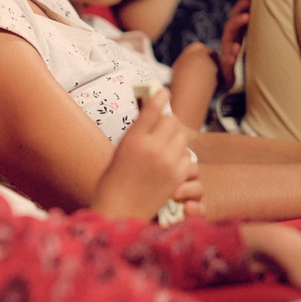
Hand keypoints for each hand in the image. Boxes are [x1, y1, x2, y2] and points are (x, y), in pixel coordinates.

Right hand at [90, 89, 200, 220]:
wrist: (119, 210)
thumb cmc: (114, 179)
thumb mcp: (121, 148)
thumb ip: (138, 131)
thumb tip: (152, 113)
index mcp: (133, 138)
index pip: (152, 109)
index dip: (160, 97)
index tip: (164, 92)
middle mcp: (152, 148)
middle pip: (171, 121)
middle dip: (167, 122)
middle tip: (161, 128)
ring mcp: (166, 162)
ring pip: (181, 137)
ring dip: (175, 139)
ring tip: (165, 147)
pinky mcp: (177, 177)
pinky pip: (187, 156)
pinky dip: (180, 157)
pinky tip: (170, 162)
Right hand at [218, 0, 250, 88]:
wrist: (232, 81)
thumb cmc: (246, 58)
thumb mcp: (251, 42)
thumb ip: (256, 29)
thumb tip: (275, 11)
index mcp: (238, 30)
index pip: (240, 11)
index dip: (246, 1)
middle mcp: (231, 37)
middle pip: (235, 18)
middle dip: (242, 8)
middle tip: (251, 0)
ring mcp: (228, 49)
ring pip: (229, 33)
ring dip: (237, 24)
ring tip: (246, 17)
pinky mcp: (227, 63)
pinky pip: (228, 56)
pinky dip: (232, 52)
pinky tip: (237, 49)